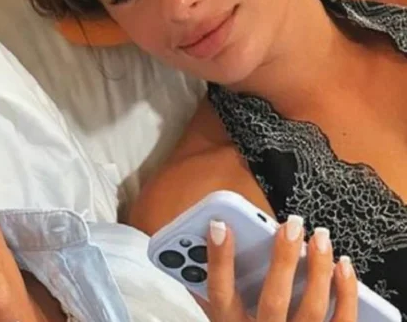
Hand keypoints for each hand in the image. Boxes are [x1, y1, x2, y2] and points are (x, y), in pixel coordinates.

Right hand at [205, 217, 357, 321]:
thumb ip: (207, 297)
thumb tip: (193, 257)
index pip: (219, 293)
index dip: (218, 259)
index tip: (220, 226)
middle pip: (273, 299)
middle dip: (282, 259)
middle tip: (290, 225)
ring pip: (311, 309)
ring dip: (318, 269)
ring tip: (319, 237)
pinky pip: (342, 321)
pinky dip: (345, 292)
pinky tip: (342, 266)